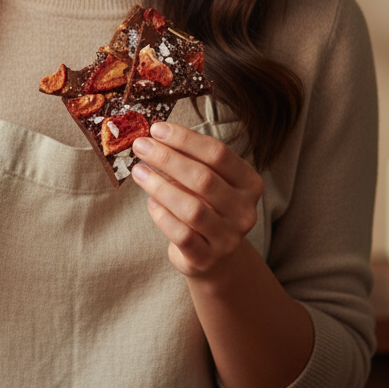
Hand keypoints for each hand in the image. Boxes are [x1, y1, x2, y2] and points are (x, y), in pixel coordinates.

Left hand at [131, 122, 262, 278]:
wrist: (217, 258)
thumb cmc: (207, 207)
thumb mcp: (208, 181)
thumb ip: (189, 160)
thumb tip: (155, 136)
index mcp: (249, 183)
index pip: (218, 153)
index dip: (185, 139)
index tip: (157, 129)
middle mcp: (244, 210)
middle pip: (204, 178)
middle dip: (168, 158)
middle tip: (141, 146)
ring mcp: (228, 237)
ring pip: (192, 208)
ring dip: (160, 186)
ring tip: (139, 171)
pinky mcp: (207, 258)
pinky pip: (181, 234)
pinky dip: (163, 215)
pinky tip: (150, 202)